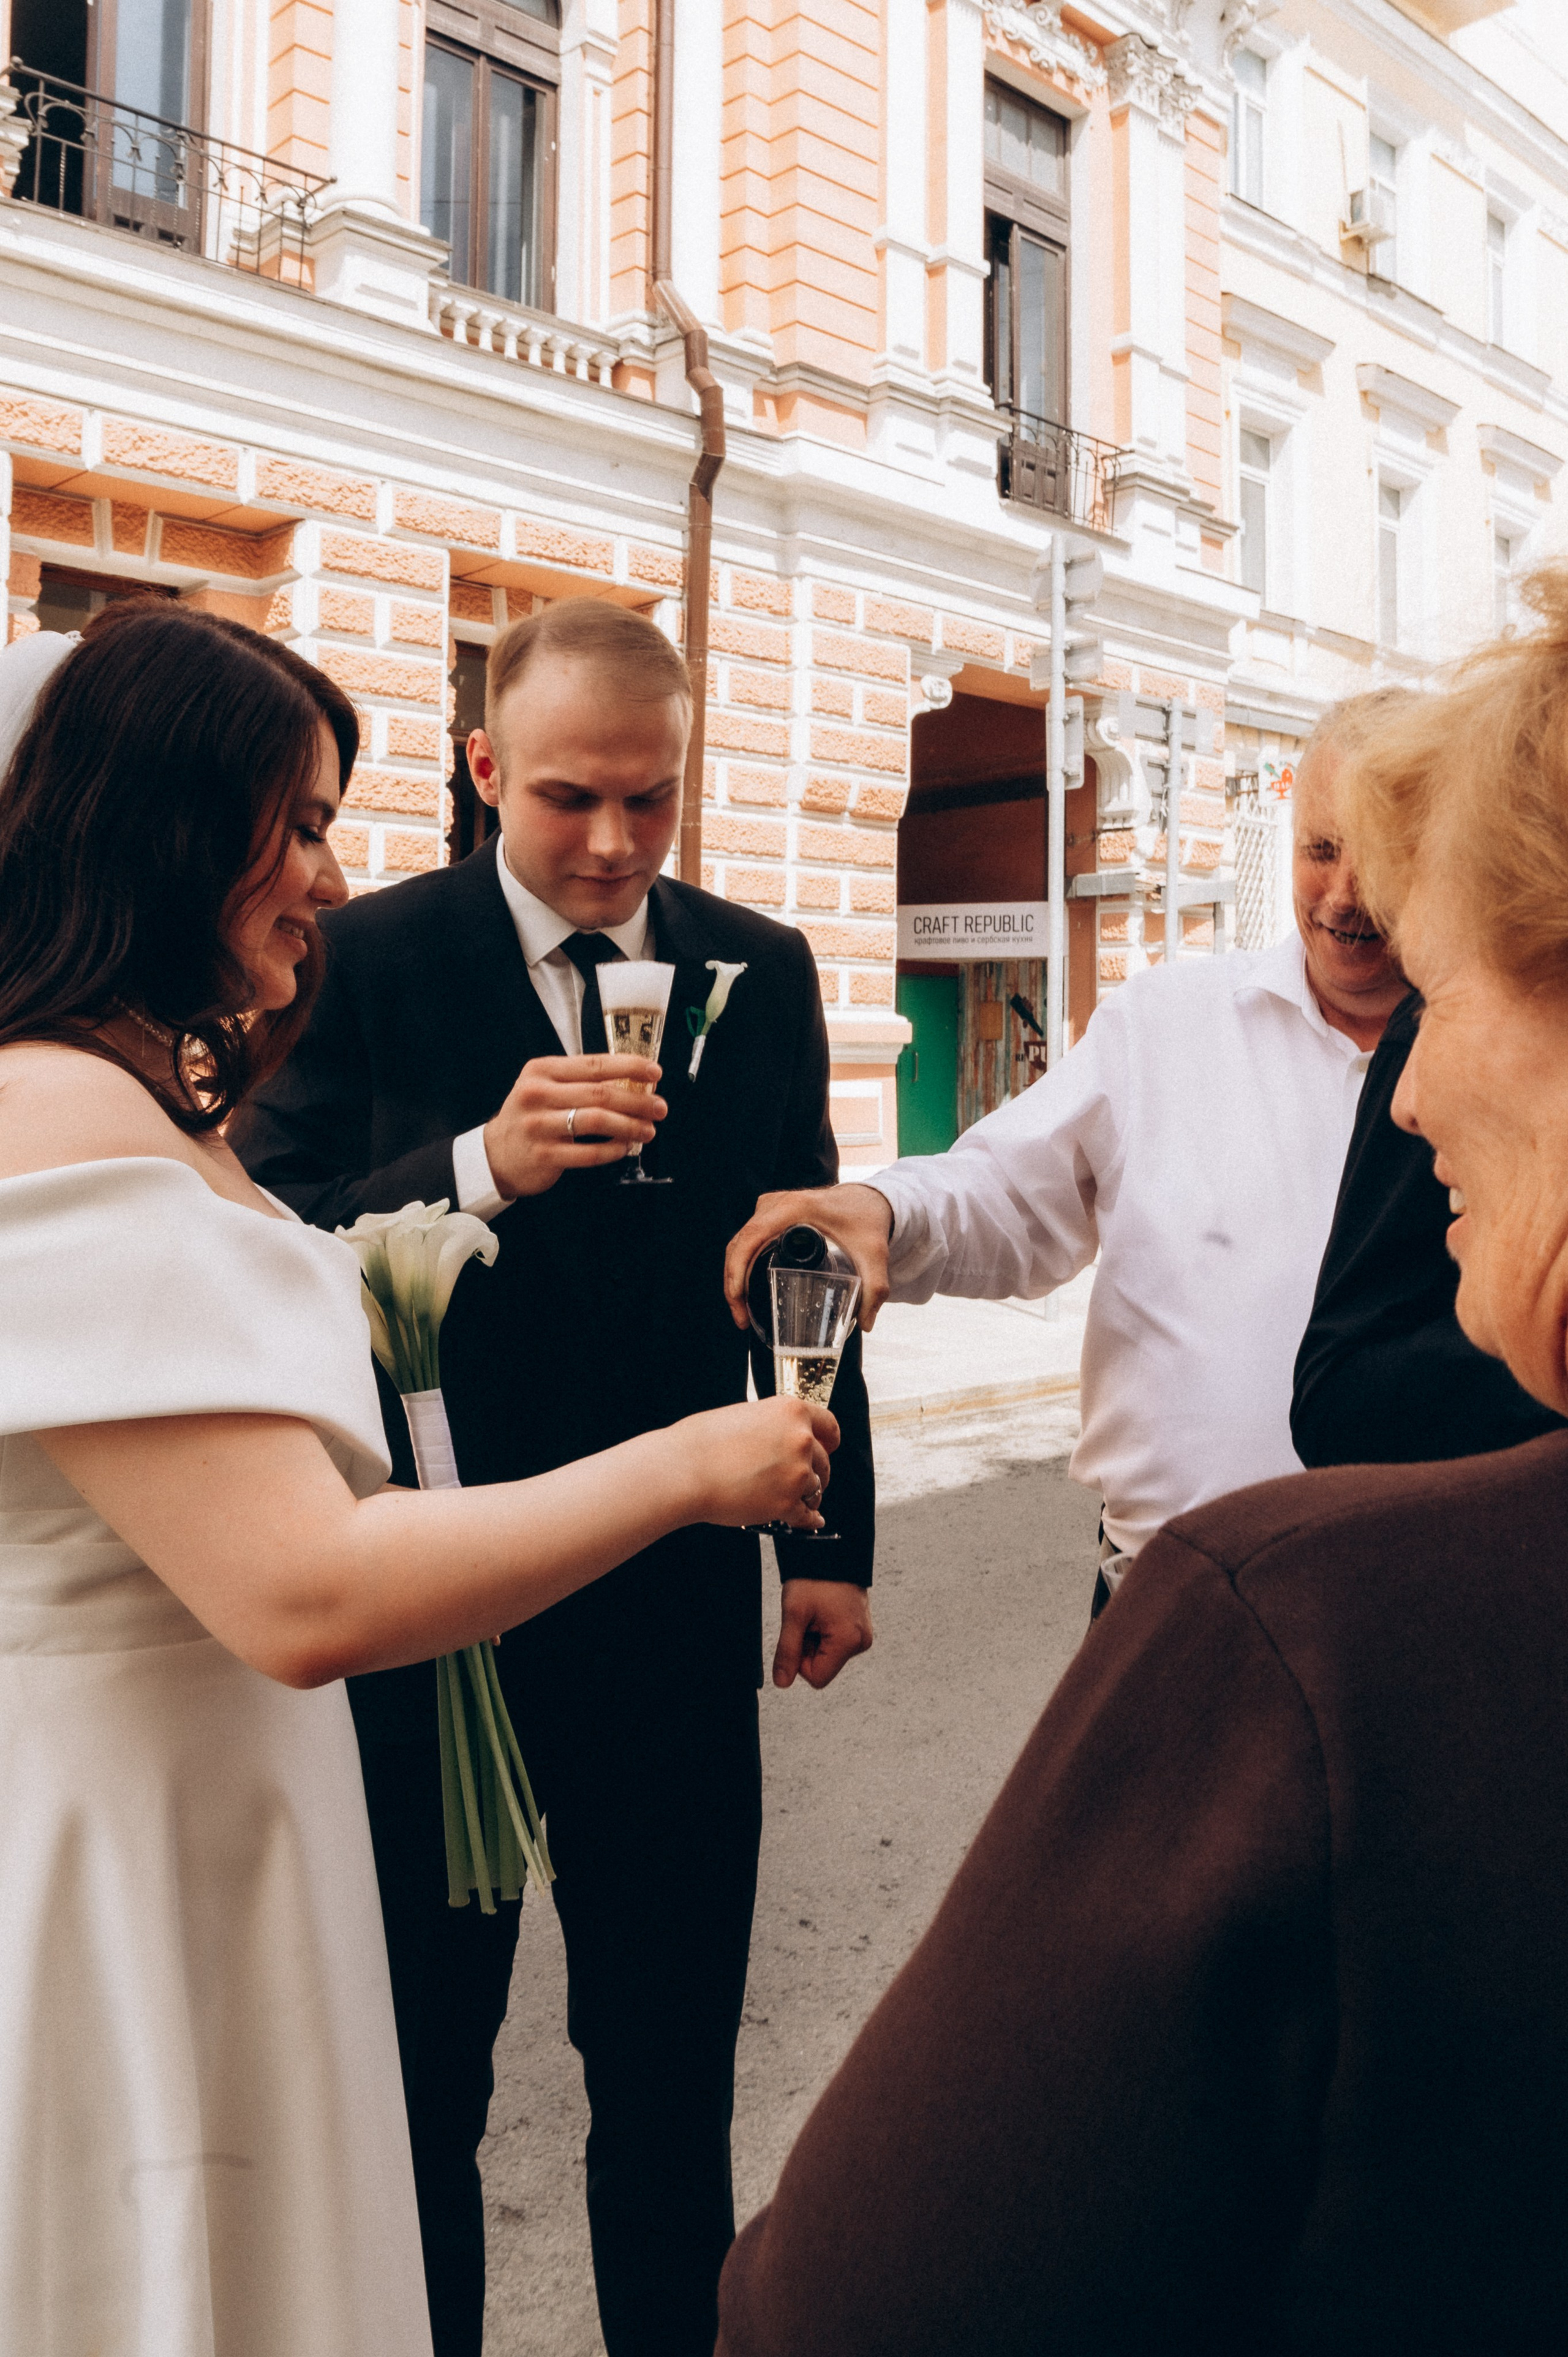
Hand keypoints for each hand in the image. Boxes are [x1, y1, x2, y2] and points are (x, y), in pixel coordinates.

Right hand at [483, 1053, 665, 1198]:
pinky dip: (612, 1150)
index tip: (654, 1072)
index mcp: (542, 1070)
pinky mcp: (544, 1155)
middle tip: (659, 1107)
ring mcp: (539, 1125)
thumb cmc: (530, 1116)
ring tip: (648, 1130)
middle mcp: (537, 1094)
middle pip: (600, 1093)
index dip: (629, 1067)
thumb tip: (631, 1081)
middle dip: (637, 1101)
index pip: (594, 1064)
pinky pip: (588, 1153)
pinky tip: (624, 1147)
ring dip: (629, 1125)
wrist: (495, 1155)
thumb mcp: (544, 1087)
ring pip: (596, 1121)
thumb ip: (579, 1080)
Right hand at [676, 1398, 837, 1531]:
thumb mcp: (746, 1416)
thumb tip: (783, 1440)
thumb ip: (773, 1427)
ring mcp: (797, 1473)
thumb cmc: (702, 1442)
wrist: (683, 1470)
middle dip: (816, 1472)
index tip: (829, 1448)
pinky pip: (807, 1516)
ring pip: (815, 1489)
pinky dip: (808, 1520)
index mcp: (791, 1411)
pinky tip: (809, 1521)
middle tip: (802, 1479)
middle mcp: (801, 1440)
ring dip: (806, 1495)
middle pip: (824, 1461)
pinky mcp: (787, 1504)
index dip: (829, 1440)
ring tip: (790, 1499)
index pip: (828, 1425)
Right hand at [724, 1184, 895, 1331]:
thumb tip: (865, 1324)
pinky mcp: (771, 1213)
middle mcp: (777, 1203)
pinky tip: (747, 1288)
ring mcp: (771, 1206)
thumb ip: (875, 1290)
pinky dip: (742, 1263)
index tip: (739, 1299)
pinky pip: (748, 1239)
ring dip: (735, 1275)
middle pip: (740, 1244)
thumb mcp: (875, 1255)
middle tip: (742, 1318)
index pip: (751, 1237)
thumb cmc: (867, 1220)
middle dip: (733, 1283)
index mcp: (795, 1208)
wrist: (868, 1199)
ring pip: (740, 1242)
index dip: (737, 1270)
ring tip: (743, 1310)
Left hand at [773, 1580, 873, 1689]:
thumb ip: (787, 1652)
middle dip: (809, 1646)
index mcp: (849, 1642)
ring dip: (815, 1638)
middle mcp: (861, 1642)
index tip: (799, 1632)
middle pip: (823, 1666)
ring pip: (828, 1654)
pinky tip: (823, 1611)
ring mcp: (863, 1635)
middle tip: (807, 1618)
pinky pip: (836, 1642)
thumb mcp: (794, 1614)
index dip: (800, 1660)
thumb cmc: (814, 1578)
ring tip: (816, 1611)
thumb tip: (782, 1683)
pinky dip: (824, 1630)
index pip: (817, 1678)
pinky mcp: (860, 1627)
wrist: (832, 1551)